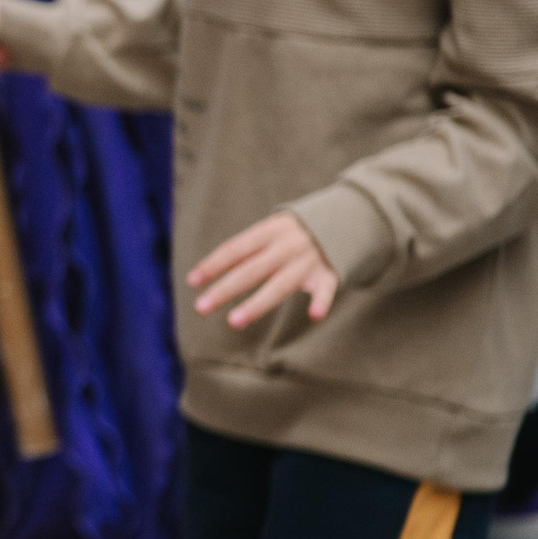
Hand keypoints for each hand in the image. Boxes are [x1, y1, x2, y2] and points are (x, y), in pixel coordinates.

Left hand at [188, 210, 337, 328]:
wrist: (345, 217)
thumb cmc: (293, 232)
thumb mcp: (270, 230)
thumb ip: (244, 250)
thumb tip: (203, 274)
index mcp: (269, 231)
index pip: (235, 249)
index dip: (213, 264)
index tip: (192, 281)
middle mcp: (286, 245)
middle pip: (251, 270)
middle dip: (224, 289)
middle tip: (201, 307)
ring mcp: (308, 260)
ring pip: (280, 285)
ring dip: (257, 304)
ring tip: (234, 321)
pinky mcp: (329, 273)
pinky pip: (327, 289)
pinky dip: (323, 301)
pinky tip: (314, 316)